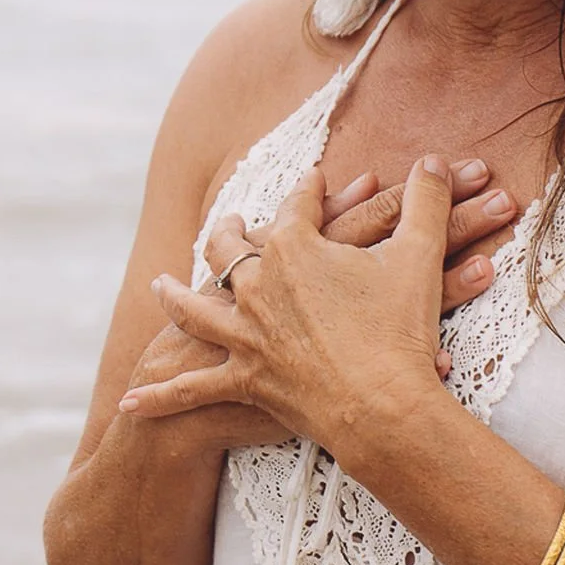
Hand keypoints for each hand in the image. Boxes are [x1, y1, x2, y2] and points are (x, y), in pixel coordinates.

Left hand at [119, 157, 492, 468]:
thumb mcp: (420, 254)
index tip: (313, 178)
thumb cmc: (401, 330)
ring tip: (160, 286)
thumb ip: (427, 201)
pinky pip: (189, 389)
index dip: (309, 188)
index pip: (299, 204)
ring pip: (194, 309)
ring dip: (175, 296)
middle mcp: (255, 286)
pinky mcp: (242, 381)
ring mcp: (243, 335)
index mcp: (294, 247)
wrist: (382, 406)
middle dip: (230, 231)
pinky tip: (128, 401)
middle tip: (231, 222)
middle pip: (230, 248)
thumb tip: (436, 158)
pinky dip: (158, 395)